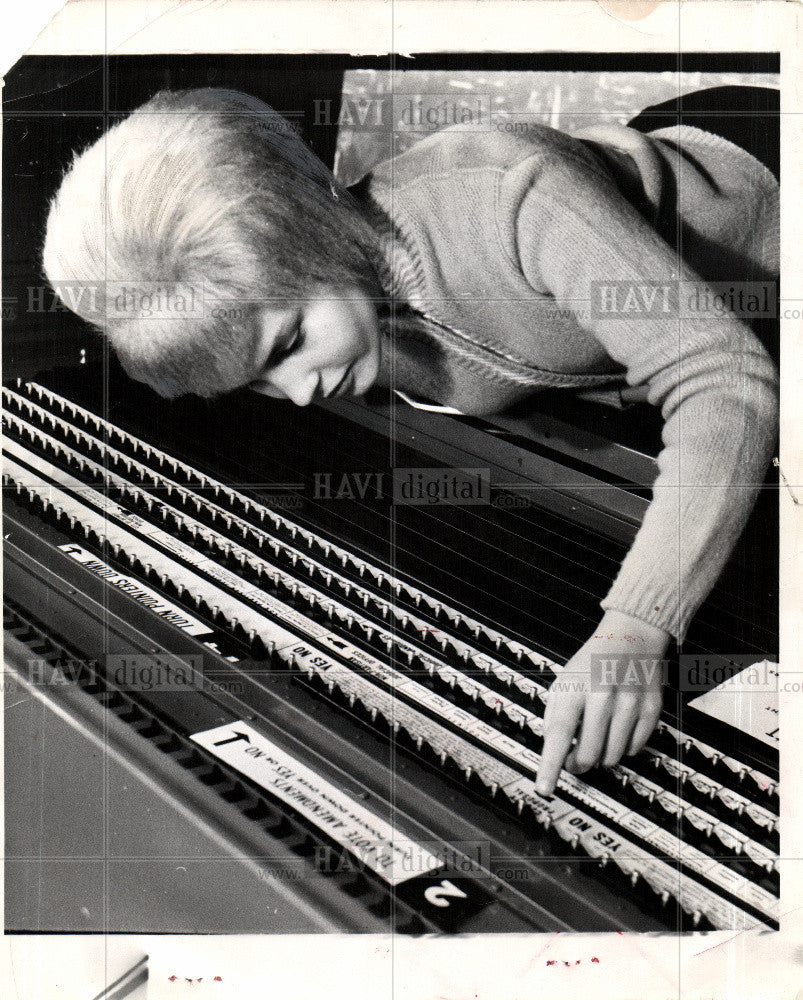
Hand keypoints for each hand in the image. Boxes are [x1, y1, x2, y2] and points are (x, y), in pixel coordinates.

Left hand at [535, 610, 669, 795]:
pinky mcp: (650, 710)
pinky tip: (618, 727)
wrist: (631, 638)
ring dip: (602, 755)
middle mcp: (602, 696)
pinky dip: (624, 745)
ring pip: (613, 756)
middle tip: (574, 759)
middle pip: (589, 754)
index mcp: (574, 688)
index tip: (544, 788)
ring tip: (598, 736)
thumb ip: (553, 715)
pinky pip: (635, 749)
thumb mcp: (562, 682)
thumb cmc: (592, 662)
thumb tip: (553, 750)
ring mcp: (629, 704)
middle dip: (578, 764)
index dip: (551, 765)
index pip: (559, 733)